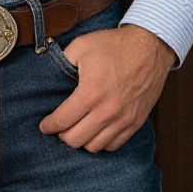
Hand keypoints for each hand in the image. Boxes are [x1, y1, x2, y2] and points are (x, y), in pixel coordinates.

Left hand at [38, 24, 174, 152]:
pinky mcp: (136, 122)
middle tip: (59, 127)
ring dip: (82, 140)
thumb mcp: (82, 45)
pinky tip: (95, 131)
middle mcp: (107, 110)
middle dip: (62, 135)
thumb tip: (48, 73)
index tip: (44, 125)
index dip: (49, 125)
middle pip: (76, 140)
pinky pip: (114, 145)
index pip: (63, 120)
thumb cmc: (114, 45)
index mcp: (91, 92)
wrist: (149, 47)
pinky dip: (101, 142)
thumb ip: (62, 61)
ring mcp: (123, 119)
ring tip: (76, 129)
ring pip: (95, 146)